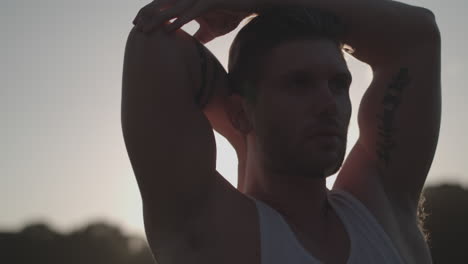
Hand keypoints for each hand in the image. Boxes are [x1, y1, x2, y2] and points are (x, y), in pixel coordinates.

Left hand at [133, 0, 255, 42]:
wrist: (250, 4)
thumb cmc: (230, 14)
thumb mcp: (211, 29)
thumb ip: (198, 36)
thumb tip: (190, 47)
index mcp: (188, 2)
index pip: (163, 6)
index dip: (149, 15)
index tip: (138, 26)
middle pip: (163, 5)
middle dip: (148, 16)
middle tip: (137, 28)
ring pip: (174, 8)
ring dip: (159, 19)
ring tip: (147, 30)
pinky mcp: (211, 1)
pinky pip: (192, 12)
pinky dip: (180, 21)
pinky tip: (169, 30)